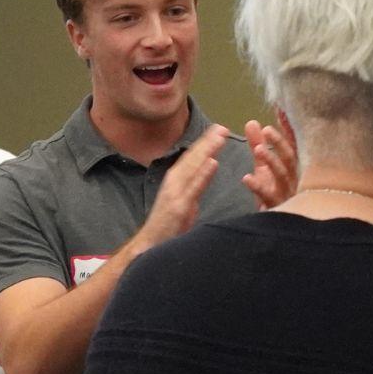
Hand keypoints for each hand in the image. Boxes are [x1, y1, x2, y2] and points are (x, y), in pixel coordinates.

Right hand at [131, 124, 228, 249]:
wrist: (150, 246)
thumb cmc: (170, 226)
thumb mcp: (188, 199)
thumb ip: (198, 182)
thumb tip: (211, 165)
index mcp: (177, 180)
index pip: (193, 158)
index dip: (206, 143)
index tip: (219, 129)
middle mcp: (174, 182)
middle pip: (192, 158)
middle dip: (208, 141)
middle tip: (222, 127)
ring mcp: (175, 193)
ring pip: (192, 167)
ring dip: (207, 150)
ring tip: (220, 136)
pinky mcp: (179, 207)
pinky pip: (193, 188)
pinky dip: (202, 174)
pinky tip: (212, 162)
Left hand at [243, 110, 297, 208]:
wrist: (275, 225)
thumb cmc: (273, 191)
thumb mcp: (264, 166)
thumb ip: (258, 144)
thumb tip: (252, 122)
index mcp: (291, 165)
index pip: (292, 143)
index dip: (287, 128)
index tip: (280, 111)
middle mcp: (294, 177)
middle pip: (290, 158)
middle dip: (280, 143)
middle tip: (267, 130)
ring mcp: (287, 192)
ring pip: (283, 175)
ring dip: (271, 161)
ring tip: (258, 150)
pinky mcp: (278, 206)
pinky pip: (269, 196)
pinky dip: (258, 186)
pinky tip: (247, 178)